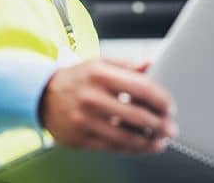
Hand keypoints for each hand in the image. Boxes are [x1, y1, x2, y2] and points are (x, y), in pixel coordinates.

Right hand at [39, 58, 177, 153]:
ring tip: (161, 141)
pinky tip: (143, 146)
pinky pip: (112, 147)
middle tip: (171, 128)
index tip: (170, 107)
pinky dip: (132, 149)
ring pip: (126, 136)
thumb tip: (151, 65)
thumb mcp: (99, 63)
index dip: (161, 100)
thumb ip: (127, 65)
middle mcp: (92, 97)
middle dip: (160, 124)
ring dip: (149, 141)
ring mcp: (85, 120)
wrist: (41, 96)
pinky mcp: (80, 138)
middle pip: (137, 115)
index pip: (141, 87)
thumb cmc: (76, 79)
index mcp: (100, 74)